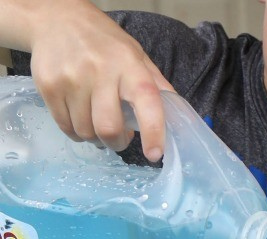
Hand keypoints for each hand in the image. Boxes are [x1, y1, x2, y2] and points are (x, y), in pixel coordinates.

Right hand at [28, 0, 172, 159]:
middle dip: (117, 143)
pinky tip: (80, 117)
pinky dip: (76, 132)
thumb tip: (181, 119)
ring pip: (86, 132)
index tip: (155, 154)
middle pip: (109, 129)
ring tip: (97, 122)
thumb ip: (157, 86)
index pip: (147, 103)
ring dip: (95, 138)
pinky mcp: (48, 85)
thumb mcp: (137, 57)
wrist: (56, 18)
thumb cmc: (104, 44)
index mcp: (130, 66)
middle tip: (119, 139)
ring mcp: (71, 77)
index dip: (153, 132)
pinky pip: (66, 127)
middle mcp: (100, 71)